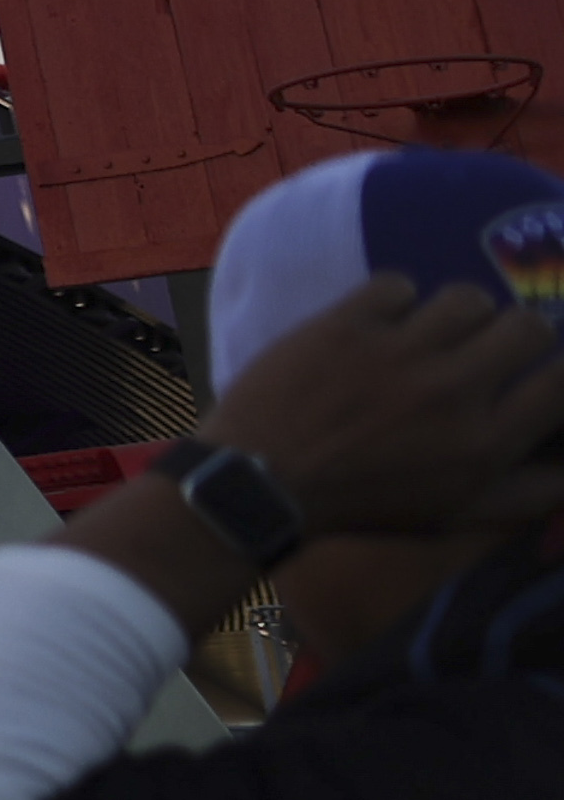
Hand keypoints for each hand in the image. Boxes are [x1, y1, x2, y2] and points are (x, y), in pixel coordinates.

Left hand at [210, 274, 563, 536]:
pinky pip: (398, 284)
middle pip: (528, 326)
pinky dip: (396, 300)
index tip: (549, 366)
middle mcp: (453, 390)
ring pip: (467, 297)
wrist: (264, 478)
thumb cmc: (366, 504)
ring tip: (441, 332)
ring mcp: (398, 352)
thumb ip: (528, 494)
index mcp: (487, 443)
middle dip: (520, 333)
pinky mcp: (346, 324)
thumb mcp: (457, 515)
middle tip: (496, 345)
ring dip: (461, 314)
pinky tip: (386, 322)